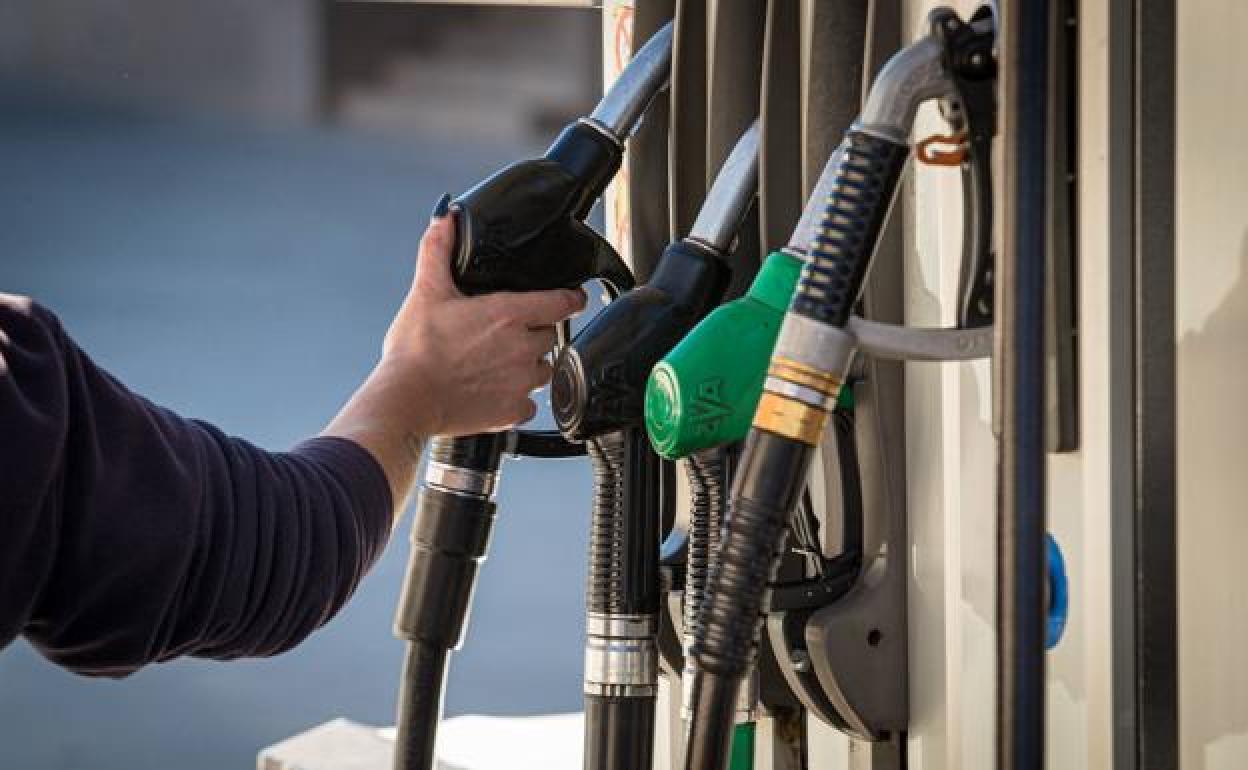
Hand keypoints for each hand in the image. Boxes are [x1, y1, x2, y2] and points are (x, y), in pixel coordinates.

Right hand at [380, 209, 586, 436]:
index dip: (570, 298)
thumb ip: (438, 250)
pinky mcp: (513, 411)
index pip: (562, 302)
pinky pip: (531, 404)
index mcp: (508, 314)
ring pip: (544, 369)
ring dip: (530, 364)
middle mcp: (523, 347)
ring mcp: (521, 382)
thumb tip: (444, 217)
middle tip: (506, 333)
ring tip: (499, 362)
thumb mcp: (426, 291)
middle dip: (535, 331)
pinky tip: (494, 390)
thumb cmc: (415, 350)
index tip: (571, 298)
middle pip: (550, 334)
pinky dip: (517, 398)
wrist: (406, 399)